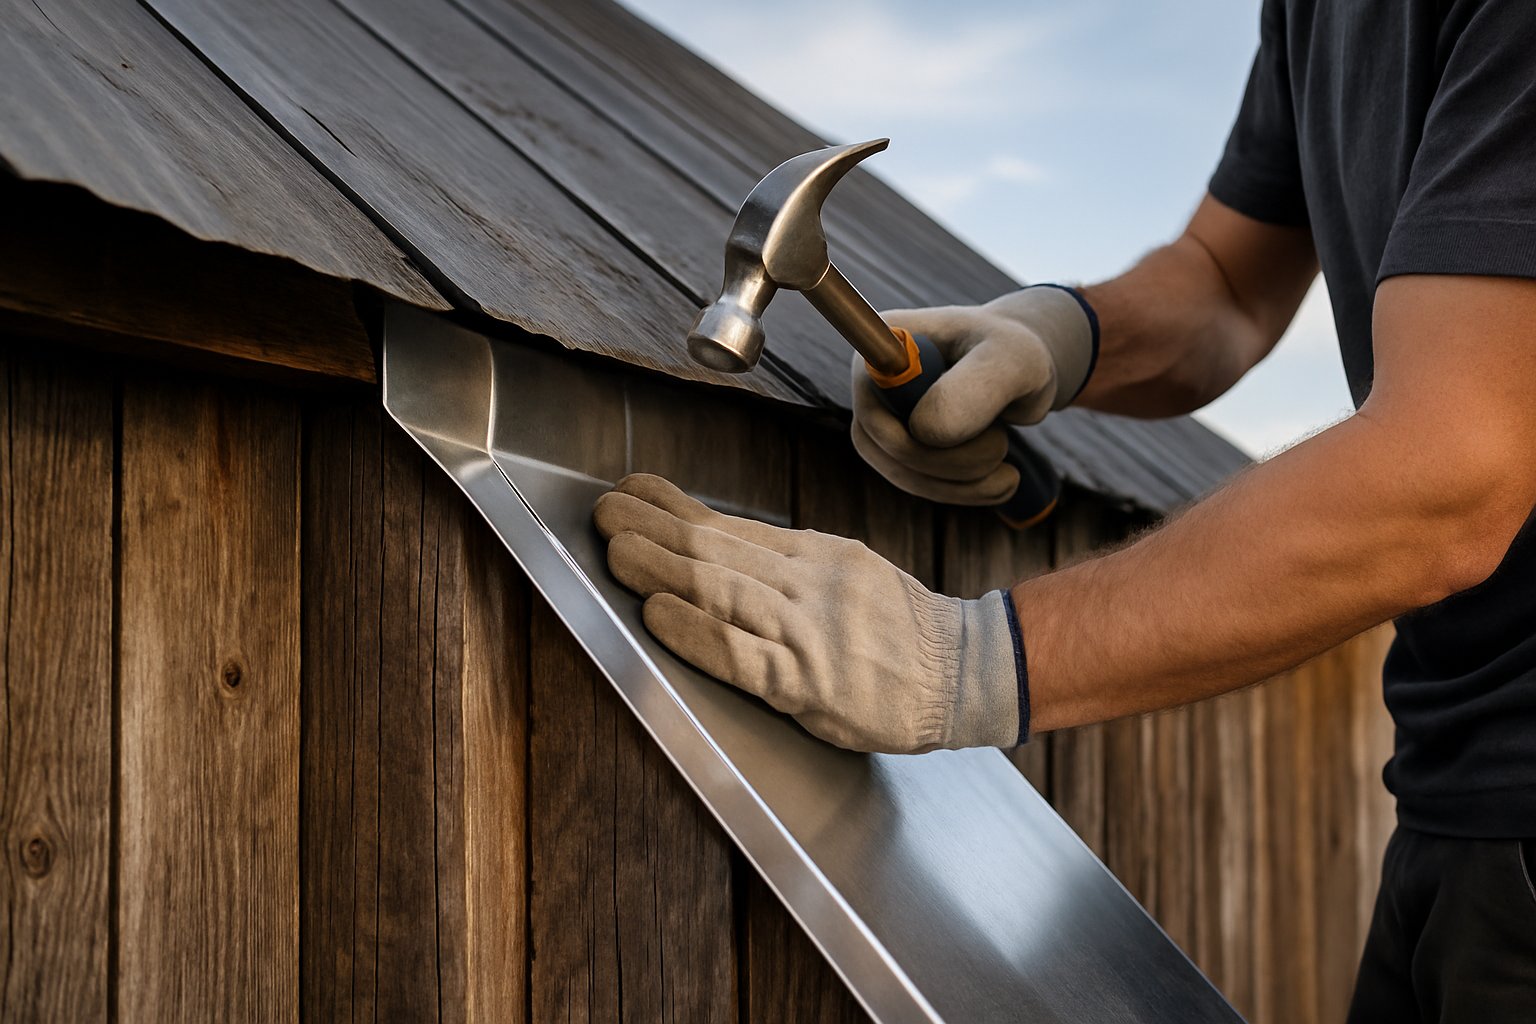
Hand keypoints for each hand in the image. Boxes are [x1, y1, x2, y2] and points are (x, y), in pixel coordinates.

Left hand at [594, 473, 1022, 753]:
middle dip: (654, 529)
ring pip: (724, 590)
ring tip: (616, 550)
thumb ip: (786, 562)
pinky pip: (743, 654)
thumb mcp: (849, 572)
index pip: (733, 525)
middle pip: (719, 550)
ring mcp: (809, 631)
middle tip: (605, 512)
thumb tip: (718, 539)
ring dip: (661, 568)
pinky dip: (696, 633)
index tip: (633, 489)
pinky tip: (660, 615)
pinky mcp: (810, 683)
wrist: (968, 670)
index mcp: (817, 555)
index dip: (676, 507)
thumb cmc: (902, 630)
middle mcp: (809, 583)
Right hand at [852, 284, 1095, 504]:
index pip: (872, 402)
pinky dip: (964, 491)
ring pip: (902, 473)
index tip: (954, 433)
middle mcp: (872, 382)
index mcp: (886, 343)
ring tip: (1009, 469)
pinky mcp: (900, 448)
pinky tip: (1004, 481)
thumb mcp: (1013, 360)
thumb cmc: (1016, 354)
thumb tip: (922, 431)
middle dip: (948, 461)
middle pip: (882, 445)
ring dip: (961, 483)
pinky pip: (920, 484)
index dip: (906, 429)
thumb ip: (975, 388)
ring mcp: (882, 419)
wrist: (1021, 370)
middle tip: (1003, 447)